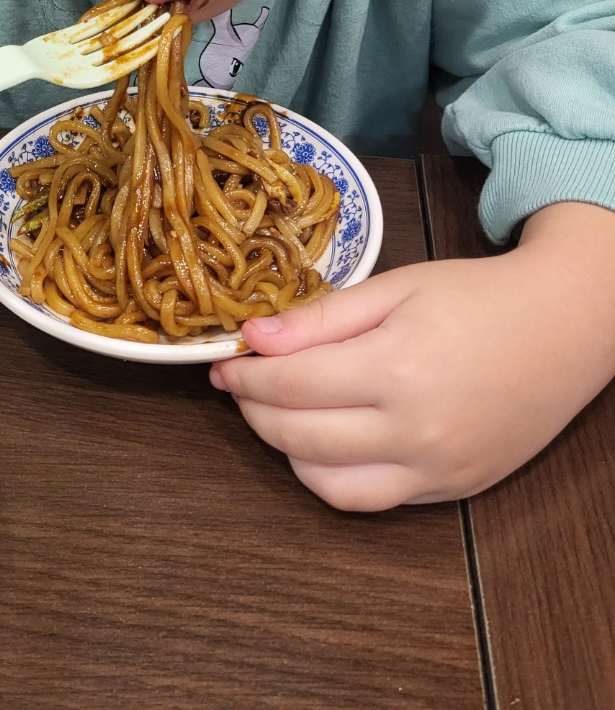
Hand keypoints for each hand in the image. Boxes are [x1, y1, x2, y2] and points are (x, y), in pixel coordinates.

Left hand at [209, 202, 614, 510]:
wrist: (562, 327)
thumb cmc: (477, 296)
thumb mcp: (395, 287)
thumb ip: (320, 318)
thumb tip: (254, 337)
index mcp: (396, 368)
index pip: (291, 385)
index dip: (246, 376)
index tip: (225, 361)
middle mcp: (414, 430)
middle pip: (298, 437)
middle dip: (254, 411)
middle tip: (240, 383)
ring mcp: (434, 468)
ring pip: (326, 484)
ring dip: (285, 451)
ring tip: (274, 412)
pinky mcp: (450, 488)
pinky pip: (370, 501)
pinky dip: (330, 478)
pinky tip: (320, 441)